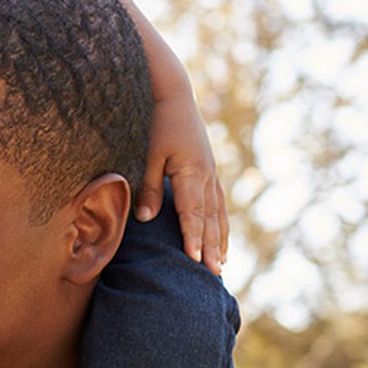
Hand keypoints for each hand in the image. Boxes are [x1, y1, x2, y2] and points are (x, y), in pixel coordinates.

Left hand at [138, 76, 227, 274]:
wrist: (173, 94)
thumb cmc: (155, 122)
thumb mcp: (147, 154)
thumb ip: (149, 187)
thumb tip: (146, 218)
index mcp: (192, 172)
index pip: (193, 212)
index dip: (194, 237)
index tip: (194, 260)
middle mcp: (207, 175)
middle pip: (210, 218)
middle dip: (212, 246)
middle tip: (214, 273)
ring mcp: (211, 172)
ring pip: (218, 212)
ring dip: (220, 238)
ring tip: (221, 262)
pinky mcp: (208, 168)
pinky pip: (217, 201)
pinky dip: (219, 221)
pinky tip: (219, 234)